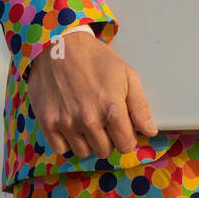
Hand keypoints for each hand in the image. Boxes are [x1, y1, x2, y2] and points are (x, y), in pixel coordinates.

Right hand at [27, 33, 157, 159]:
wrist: (60, 44)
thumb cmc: (95, 58)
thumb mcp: (126, 74)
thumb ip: (140, 106)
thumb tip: (150, 131)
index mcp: (112, 108)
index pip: (126, 145)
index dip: (127, 137)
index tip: (121, 127)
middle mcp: (89, 119)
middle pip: (105, 151)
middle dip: (107, 139)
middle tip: (102, 119)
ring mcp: (66, 123)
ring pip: (83, 152)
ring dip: (87, 141)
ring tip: (85, 119)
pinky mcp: (47, 123)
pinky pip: (61, 149)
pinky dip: (66, 141)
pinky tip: (70, 123)